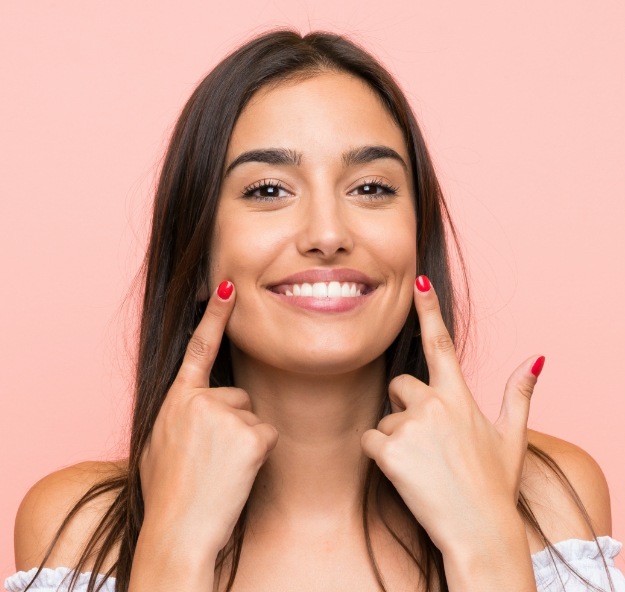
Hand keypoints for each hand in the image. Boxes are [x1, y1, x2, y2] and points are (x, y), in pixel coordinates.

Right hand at [139, 281, 278, 557]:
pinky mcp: (250, 434)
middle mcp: (199, 399)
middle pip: (237, 396)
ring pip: (253, 416)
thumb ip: (181, 415)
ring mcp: (225, 414)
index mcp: (176, 399)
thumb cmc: (169, 492)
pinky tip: (237, 473)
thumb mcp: (161, 444)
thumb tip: (196, 405)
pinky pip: (266, 435)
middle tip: (211, 460)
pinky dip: (259, 455)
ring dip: (244, 442)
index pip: (198, 347)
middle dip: (232, 424)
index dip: (214, 315)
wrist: (176, 531)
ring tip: (220, 469)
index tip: (226, 284)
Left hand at [361, 276, 543, 555]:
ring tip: (422, 464)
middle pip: (400, 384)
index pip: (441, 344)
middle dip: (405, 403)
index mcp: (460, 397)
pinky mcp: (390, 451)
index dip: (429, 311)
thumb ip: (519, 394)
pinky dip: (380, 454)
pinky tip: (403, 473)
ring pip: (386, 417)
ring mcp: (411, 427)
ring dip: (396, 437)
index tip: (419, 283)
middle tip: (423, 436)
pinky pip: (371, 440)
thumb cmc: (494, 484)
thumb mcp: (512, 437)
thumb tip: (536, 359)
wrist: (479, 530)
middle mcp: (434, 405)